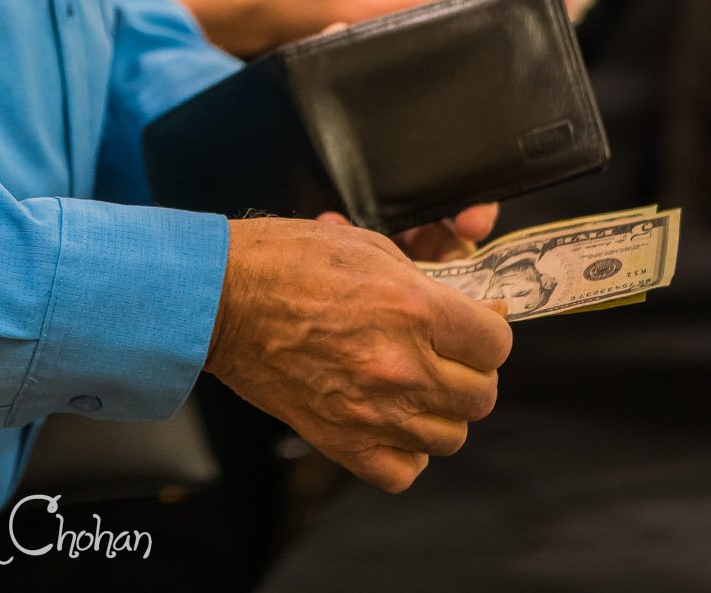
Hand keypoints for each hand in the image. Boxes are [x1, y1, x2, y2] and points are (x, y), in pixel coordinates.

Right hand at [167, 0, 453, 56]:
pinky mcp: (377, 43)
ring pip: (444, 26)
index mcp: (379, 11)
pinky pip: (426, 25)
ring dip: (481, 3)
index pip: (454, 0)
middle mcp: (387, 36)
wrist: (246, 9)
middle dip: (503, 0)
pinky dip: (453, 6)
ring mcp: (383, 45)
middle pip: (459, 21)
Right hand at [205, 215, 511, 492]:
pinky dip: (408, 451)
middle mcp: (402, 365)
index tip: (477, 324)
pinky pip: (406, 470)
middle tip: (449, 351)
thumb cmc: (284, 261)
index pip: (495, 341)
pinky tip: (393, 419)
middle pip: (482, 393)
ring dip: (443, 410)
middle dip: (472, 369)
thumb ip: (425, 279)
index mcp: (412, 307)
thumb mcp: (366, 246)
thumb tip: (467, 305)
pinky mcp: (343, 441)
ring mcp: (374, 410)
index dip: (489, 329)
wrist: (220, 298)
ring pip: (451, 436)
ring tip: (418, 384)